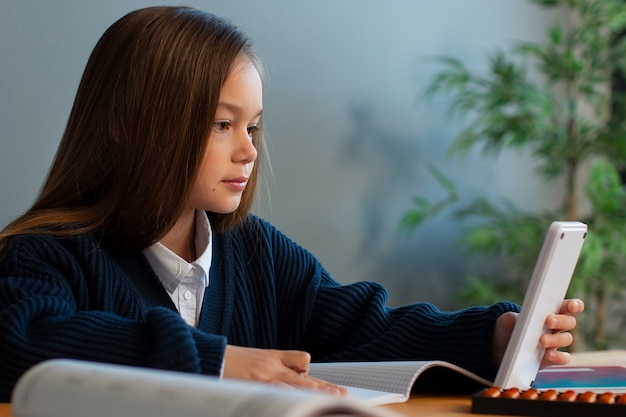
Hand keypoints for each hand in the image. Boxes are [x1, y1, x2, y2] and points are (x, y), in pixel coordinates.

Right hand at [223, 345, 347, 395]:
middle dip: (324, 388)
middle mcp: (272, 365)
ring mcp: (264, 377)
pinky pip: (277, 394)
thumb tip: (294, 374)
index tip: (327, 386)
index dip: (312, 374)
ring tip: (330, 400)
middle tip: (341, 395)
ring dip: (313, 394)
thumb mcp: (255, 358)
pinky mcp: (254, 386)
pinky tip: (297, 404)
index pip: (302, 360)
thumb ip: (274, 365)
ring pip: (295, 386)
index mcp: (273, 356)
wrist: (209, 354)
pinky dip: (288, 399)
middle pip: (305, 377)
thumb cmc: (230, 360)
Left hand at [492, 299, 584, 367]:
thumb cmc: (508, 329)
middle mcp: (556, 326)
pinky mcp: (551, 358)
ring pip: (566, 338)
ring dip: (556, 339)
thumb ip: (509, 318)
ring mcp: (555, 342)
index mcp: (548, 311)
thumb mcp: (505, 320)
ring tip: (542, 340)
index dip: (573, 305)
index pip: (566, 306)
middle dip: (561, 320)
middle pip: (569, 321)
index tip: (572, 305)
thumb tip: (512, 318)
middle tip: (548, 320)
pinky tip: (549, 355)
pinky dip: (558, 356)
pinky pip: (563, 358)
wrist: (501, 348)